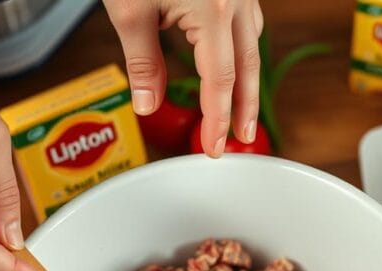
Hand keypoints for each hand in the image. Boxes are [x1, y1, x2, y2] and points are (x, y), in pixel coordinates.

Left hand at [104, 0, 263, 157]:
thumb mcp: (129, 10)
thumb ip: (142, 61)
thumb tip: (148, 102)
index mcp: (214, 11)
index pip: (219, 80)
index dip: (217, 119)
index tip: (213, 146)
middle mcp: (235, 1)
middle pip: (247, 67)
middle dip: (245, 108)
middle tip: (240, 138)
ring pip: (251, 45)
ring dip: (247, 82)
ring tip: (240, 112)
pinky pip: (247, 24)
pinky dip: (242, 52)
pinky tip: (235, 66)